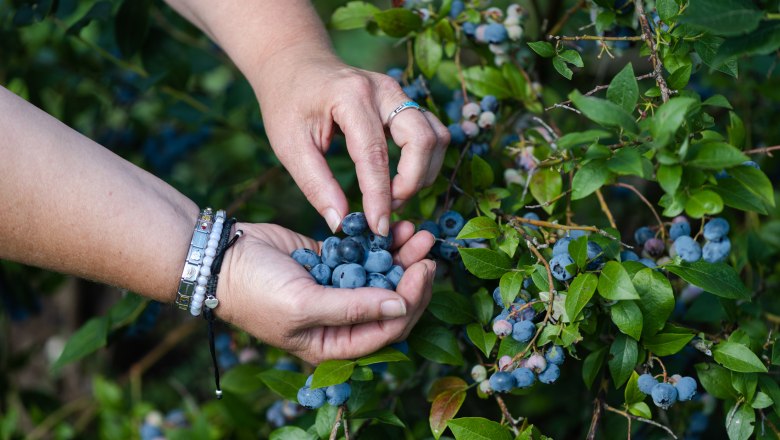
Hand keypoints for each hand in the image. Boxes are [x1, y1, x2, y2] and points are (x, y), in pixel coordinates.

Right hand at [216, 221, 435, 363]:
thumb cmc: (255, 291)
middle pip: (392, 304)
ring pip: (383, 277)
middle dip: (414, 278)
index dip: (411, 302)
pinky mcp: (334, 263)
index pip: (387, 331)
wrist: (220, 256)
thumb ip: (352, 308)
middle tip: (429, 250)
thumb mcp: (303, 305)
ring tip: (420, 232)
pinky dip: (382, 244)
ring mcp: (339, 290)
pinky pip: (366, 256)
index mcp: (334, 345)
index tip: (423, 270)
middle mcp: (341, 322)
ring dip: (403, 257)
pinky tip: (397, 228)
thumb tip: (401, 306)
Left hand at [252, 48, 449, 235]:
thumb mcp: (290, 146)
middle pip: (423, 139)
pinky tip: (399, 177)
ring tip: (393, 194)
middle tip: (386, 207)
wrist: (295, 64)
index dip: (380, 196)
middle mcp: (383, 89)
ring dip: (422, 173)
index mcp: (350, 96)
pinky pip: (432, 132)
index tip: (377, 228)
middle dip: (411, 182)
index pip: (375, 154)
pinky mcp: (405, 101)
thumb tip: (341, 224)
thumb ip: (316, 185)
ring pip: (436, 136)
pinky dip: (424, 161)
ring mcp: (399, 92)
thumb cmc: (287, 103)